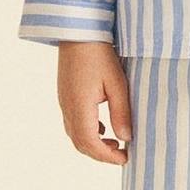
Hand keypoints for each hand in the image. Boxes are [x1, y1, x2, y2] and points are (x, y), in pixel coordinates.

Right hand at [56, 42, 132, 163]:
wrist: (78, 31)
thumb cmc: (100, 54)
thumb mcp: (117, 83)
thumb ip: (121, 112)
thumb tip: (125, 138)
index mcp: (79, 106)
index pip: (90, 142)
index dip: (107, 156)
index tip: (125, 158)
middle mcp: (67, 107)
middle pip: (80, 143)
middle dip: (100, 154)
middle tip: (121, 154)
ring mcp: (63, 102)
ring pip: (75, 134)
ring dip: (93, 144)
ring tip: (114, 143)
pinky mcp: (65, 95)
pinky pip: (73, 122)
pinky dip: (87, 132)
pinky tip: (103, 127)